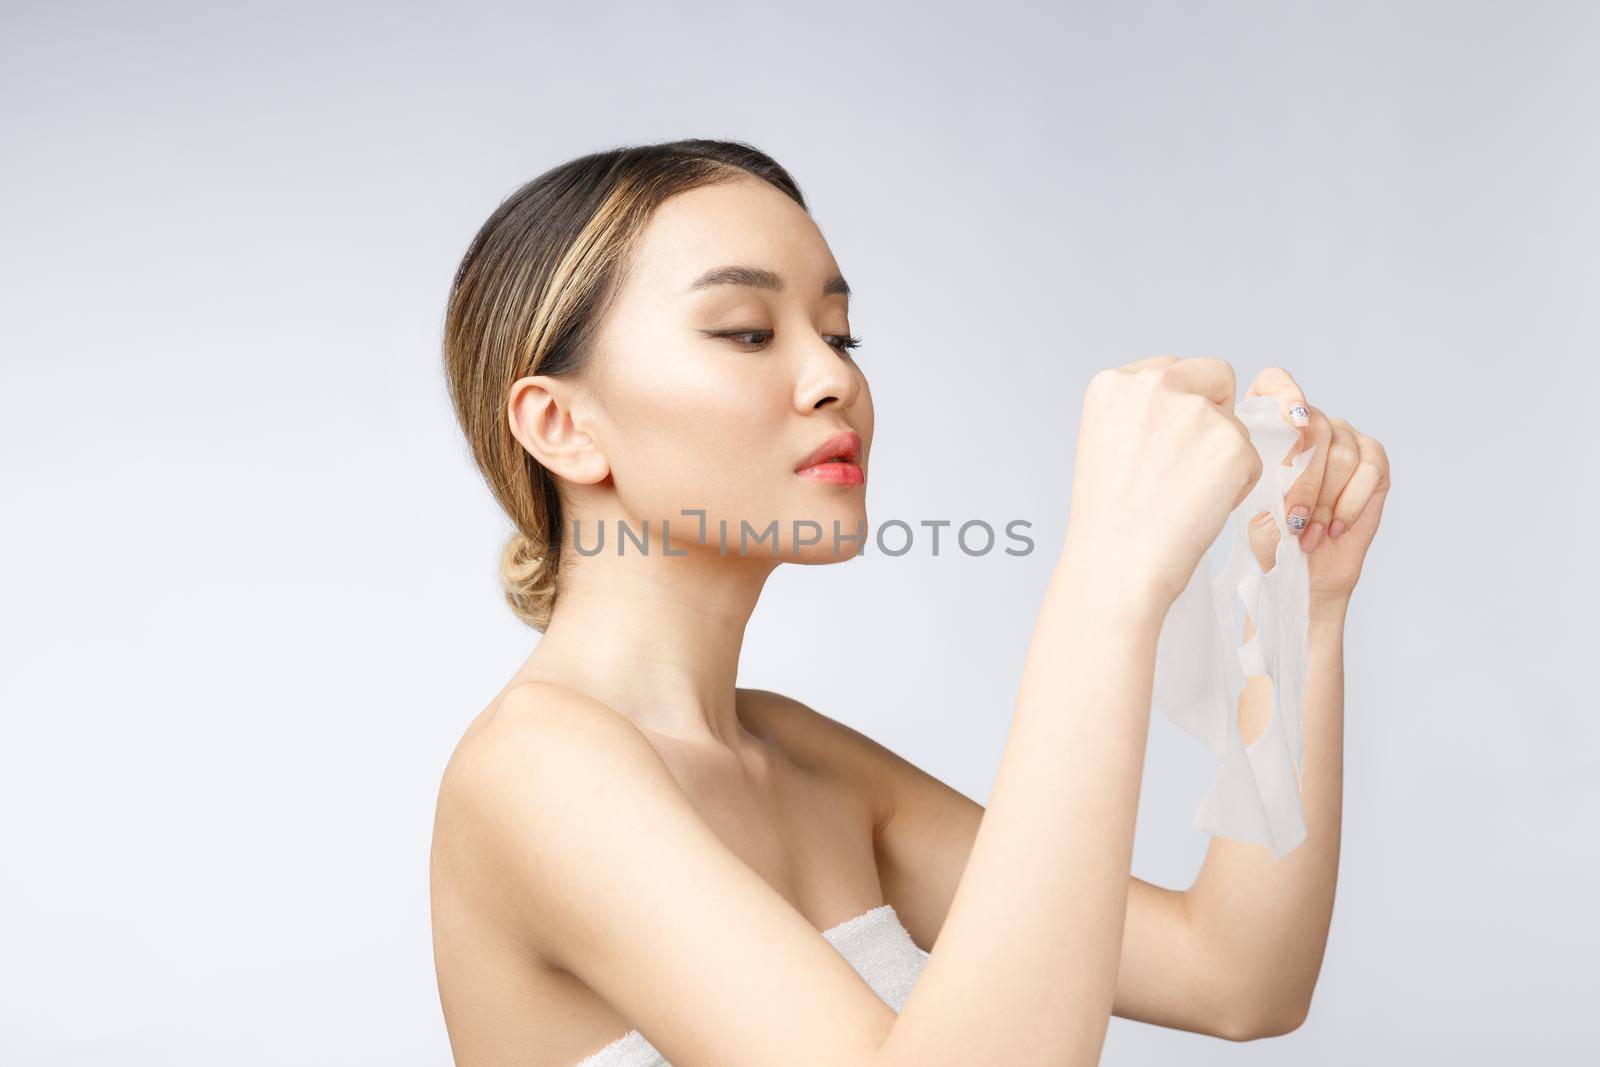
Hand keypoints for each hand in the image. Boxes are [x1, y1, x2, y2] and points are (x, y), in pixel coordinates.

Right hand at [1065, 356, 1262, 612]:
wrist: (1118, 564)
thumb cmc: (1109, 519)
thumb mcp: (1105, 444)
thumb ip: (1142, 413)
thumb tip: (1187, 409)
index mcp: (1113, 383)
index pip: (1171, 369)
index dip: (1178, 406)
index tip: (1164, 443)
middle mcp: (1153, 385)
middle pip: (1214, 376)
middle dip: (1214, 411)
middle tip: (1189, 464)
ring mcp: (1196, 412)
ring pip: (1234, 422)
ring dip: (1221, 455)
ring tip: (1184, 497)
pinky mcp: (1232, 444)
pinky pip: (1252, 457)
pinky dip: (1237, 484)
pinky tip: (1202, 507)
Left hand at [1240, 368, 1391, 606]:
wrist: (1303, 571)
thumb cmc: (1270, 537)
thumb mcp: (1253, 507)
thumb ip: (1264, 479)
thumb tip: (1286, 467)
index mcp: (1267, 423)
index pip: (1273, 383)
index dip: (1285, 392)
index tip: (1294, 421)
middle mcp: (1309, 423)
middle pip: (1315, 429)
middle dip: (1304, 482)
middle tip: (1294, 521)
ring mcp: (1344, 438)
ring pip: (1340, 454)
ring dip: (1324, 502)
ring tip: (1309, 535)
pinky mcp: (1374, 461)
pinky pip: (1369, 470)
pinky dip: (1349, 504)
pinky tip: (1334, 528)